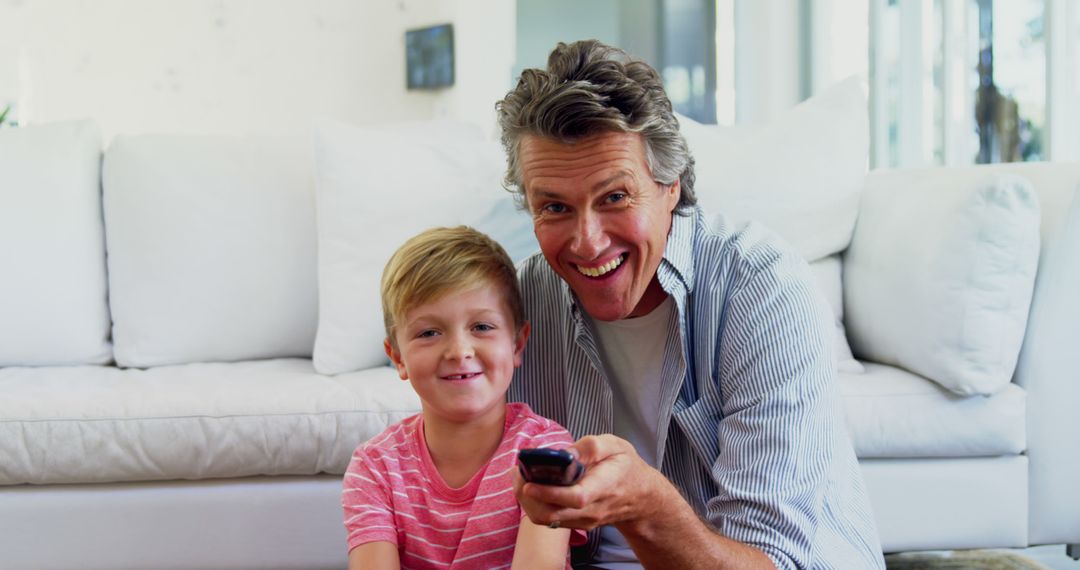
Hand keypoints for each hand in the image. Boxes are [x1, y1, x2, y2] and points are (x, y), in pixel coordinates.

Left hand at [513, 434, 666, 530]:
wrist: (640, 498)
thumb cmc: (627, 468)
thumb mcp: (617, 446)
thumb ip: (591, 446)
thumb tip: (565, 453)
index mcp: (604, 487)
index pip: (576, 497)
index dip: (549, 492)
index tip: (529, 481)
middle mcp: (592, 509)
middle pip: (553, 513)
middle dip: (527, 494)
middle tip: (518, 471)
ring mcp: (583, 520)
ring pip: (546, 519)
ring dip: (526, 500)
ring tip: (520, 475)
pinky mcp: (575, 523)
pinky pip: (548, 519)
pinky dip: (533, 504)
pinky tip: (529, 484)